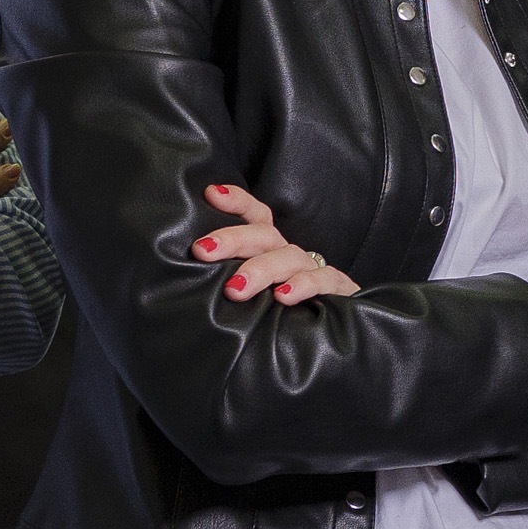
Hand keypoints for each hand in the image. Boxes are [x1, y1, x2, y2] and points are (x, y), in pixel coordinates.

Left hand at [193, 184, 359, 304]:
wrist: (337, 334)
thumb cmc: (284, 317)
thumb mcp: (254, 297)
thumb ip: (230, 284)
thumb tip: (189, 282)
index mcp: (270, 252)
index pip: (255, 217)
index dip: (236, 201)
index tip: (211, 194)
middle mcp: (290, 256)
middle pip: (265, 235)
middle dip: (232, 239)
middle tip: (202, 251)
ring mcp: (315, 270)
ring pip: (289, 257)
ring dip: (261, 270)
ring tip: (235, 288)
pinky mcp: (338, 289)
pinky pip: (323, 280)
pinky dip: (303, 285)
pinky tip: (283, 297)